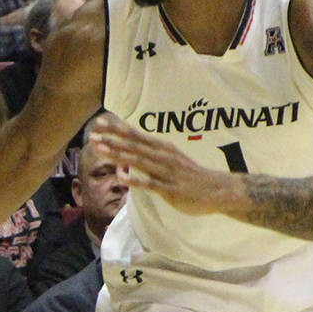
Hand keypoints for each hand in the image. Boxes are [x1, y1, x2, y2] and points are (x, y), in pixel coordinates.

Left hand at [85, 112, 239, 217]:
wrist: (219, 190)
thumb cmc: (190, 175)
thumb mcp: (169, 160)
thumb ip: (149, 156)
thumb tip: (129, 155)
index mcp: (162, 148)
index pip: (136, 135)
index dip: (117, 128)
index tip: (99, 121)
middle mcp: (164, 157)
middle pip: (134, 146)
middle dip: (112, 139)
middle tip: (93, 134)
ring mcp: (167, 172)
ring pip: (140, 162)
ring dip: (119, 155)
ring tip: (101, 149)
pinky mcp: (170, 189)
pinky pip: (151, 184)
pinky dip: (136, 181)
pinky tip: (121, 178)